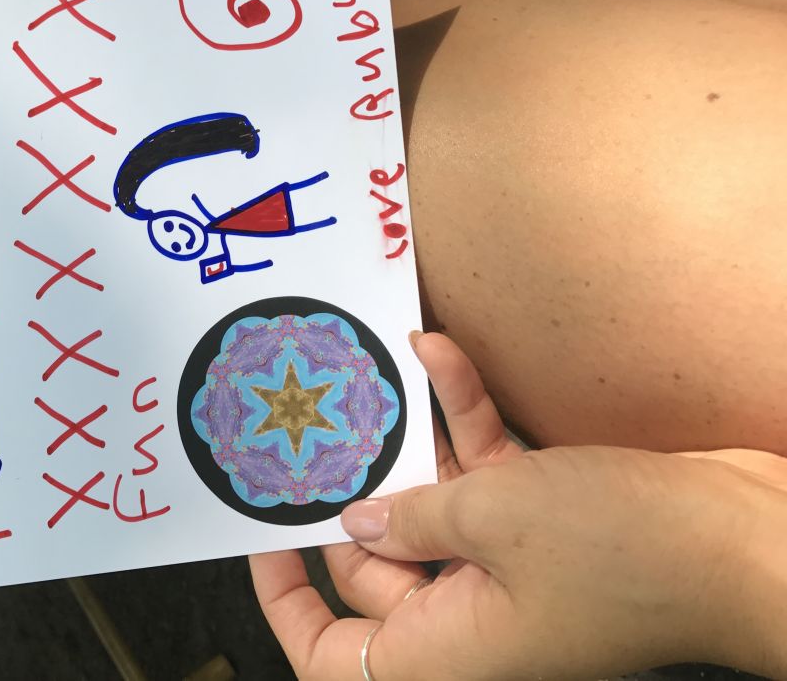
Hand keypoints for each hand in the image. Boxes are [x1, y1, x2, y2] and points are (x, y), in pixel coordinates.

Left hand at [250, 333, 786, 679]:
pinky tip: (437, 353)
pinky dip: (461, 420)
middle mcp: (470, 616)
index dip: (288, 604)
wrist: (748, 536)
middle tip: (311, 425)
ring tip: (365, 375)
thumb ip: (410, 518)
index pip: (334, 654)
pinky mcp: (544, 523)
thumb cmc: (626, 549)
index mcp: (446, 650)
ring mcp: (508, 568)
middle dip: (348, 492)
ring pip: (428, 506)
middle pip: (373, 565)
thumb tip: (359, 526)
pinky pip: (480, 474)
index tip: (264, 536)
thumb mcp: (491, 519)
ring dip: (406, 439)